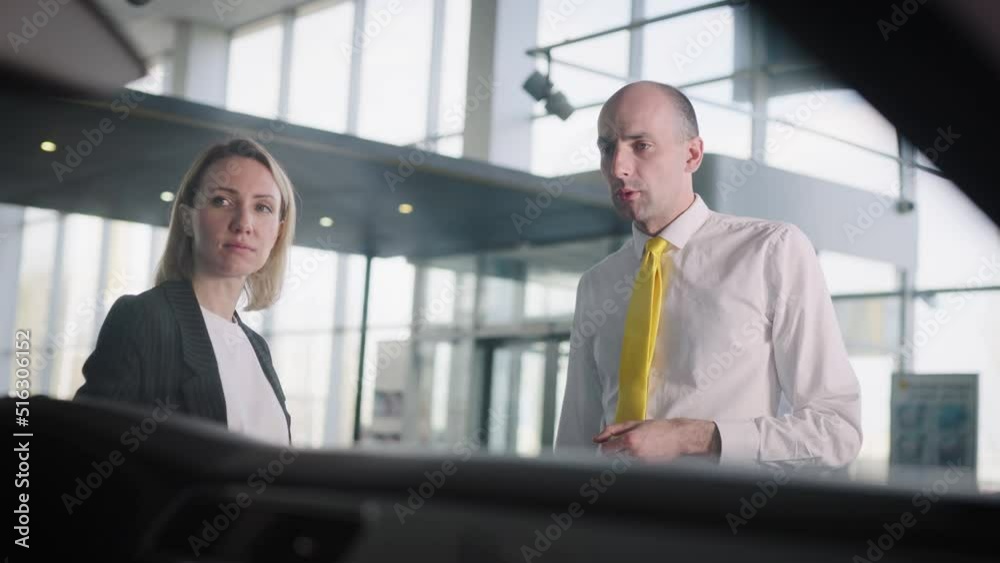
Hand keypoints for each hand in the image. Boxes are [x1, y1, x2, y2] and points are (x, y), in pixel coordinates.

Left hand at [592, 418, 720, 461]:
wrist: (680, 438)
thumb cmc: (658, 428)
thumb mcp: (634, 423)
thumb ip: (614, 430)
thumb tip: (596, 438)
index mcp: (629, 440)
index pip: (606, 450)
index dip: (604, 447)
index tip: (606, 445)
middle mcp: (633, 454)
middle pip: (612, 459)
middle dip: (613, 453)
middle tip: (620, 447)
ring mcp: (641, 464)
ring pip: (622, 464)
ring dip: (624, 458)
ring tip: (636, 449)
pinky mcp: (647, 469)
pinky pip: (634, 467)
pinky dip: (634, 462)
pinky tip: (644, 454)